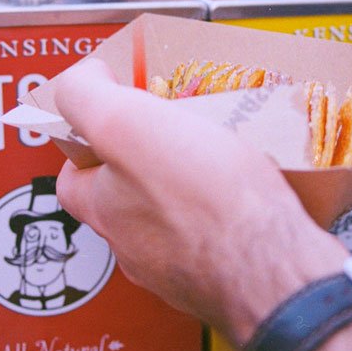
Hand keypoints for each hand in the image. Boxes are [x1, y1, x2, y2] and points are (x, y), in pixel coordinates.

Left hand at [53, 58, 347, 346]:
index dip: (86, 141)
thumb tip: (79, 78)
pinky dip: (233, 207)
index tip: (110, 113)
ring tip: (225, 149)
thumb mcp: (124, 125)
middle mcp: (139, 247)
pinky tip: (257, 184)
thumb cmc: (206, 203)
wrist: (278, 270)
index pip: (73, 178)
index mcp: (106, 211)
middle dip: (149, 159)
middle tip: (178, 126)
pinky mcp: (230, 272)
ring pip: (178, 216)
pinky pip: (223, 232)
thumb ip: (85, 98)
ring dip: (194, 184)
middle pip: (128, 195)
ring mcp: (185, 265)